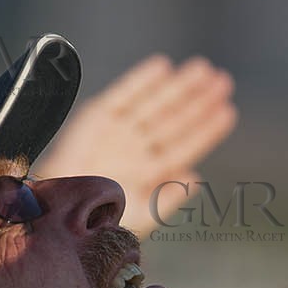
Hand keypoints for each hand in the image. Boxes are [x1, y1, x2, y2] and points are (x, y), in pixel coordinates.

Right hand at [37, 54, 236, 232]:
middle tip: (224, 81)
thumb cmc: (98, 221)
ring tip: (203, 69)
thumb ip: (169, 197)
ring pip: (154, 104)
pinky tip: (163, 67)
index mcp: (148, 173)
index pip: (184, 146)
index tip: (228, 111)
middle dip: (198, 101)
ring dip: (178, 86)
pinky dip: (141, 80)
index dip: (206, 129)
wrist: (59, 212)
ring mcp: (117, 132)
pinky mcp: (96, 118)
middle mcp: (135, 149)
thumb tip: (196, 178)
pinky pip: (123, 95)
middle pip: (173, 120)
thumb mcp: (141, 215)